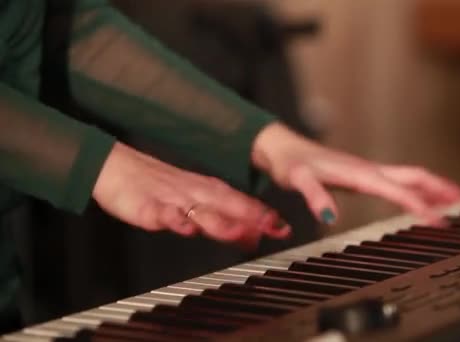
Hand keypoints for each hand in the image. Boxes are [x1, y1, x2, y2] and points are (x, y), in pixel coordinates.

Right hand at [92, 142, 289, 248]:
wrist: (118, 167)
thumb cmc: (160, 188)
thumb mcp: (196, 205)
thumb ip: (226, 222)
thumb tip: (255, 239)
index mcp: (209, 192)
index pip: (241, 204)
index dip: (263, 216)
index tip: (285, 228)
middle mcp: (195, 193)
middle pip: (227, 206)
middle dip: (252, 216)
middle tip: (275, 227)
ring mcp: (172, 199)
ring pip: (199, 211)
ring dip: (221, 221)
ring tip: (240, 231)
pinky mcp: (146, 206)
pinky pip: (162, 213)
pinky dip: (174, 219)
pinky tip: (184, 228)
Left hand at [252, 123, 459, 224]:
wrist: (284, 149)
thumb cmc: (291, 164)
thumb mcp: (297, 180)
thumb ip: (314, 197)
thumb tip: (331, 216)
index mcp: (359, 173)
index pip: (398, 190)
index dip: (421, 205)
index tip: (441, 221)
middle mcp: (369, 170)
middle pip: (415, 176)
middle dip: (442, 188)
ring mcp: (369, 171)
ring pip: (411, 177)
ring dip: (435, 187)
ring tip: (457, 201)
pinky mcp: (364, 175)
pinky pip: (399, 181)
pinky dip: (417, 190)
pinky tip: (420, 199)